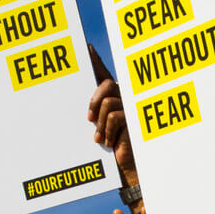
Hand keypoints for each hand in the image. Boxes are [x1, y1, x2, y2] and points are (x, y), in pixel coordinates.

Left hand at [87, 45, 137, 190]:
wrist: (125, 167)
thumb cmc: (110, 147)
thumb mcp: (97, 127)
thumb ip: (92, 113)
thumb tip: (79, 106)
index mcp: (113, 97)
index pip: (103, 74)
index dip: (96, 60)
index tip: (86, 46)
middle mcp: (124, 98)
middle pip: (106, 84)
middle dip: (94, 100)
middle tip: (89, 119)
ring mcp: (130, 107)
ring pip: (108, 103)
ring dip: (100, 123)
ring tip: (100, 138)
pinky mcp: (134, 119)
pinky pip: (114, 117)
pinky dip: (108, 131)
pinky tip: (110, 142)